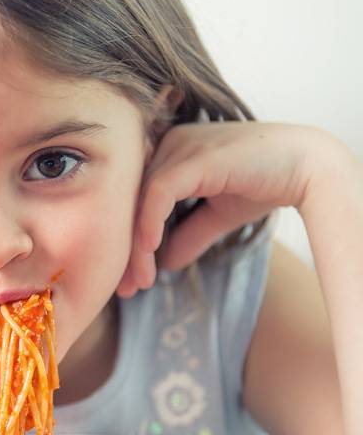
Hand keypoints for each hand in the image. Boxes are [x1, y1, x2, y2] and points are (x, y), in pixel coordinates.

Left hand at [116, 121, 325, 298]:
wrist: (310, 169)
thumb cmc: (266, 184)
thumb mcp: (218, 215)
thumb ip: (190, 234)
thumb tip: (166, 263)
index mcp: (170, 153)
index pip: (136, 200)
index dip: (128, 241)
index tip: (128, 281)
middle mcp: (170, 145)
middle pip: (132, 201)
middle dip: (126, 249)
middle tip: (124, 289)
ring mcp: (181, 146)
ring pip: (142, 200)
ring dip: (137, 246)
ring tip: (139, 282)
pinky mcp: (196, 156)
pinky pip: (160, 191)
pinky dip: (150, 221)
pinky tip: (150, 250)